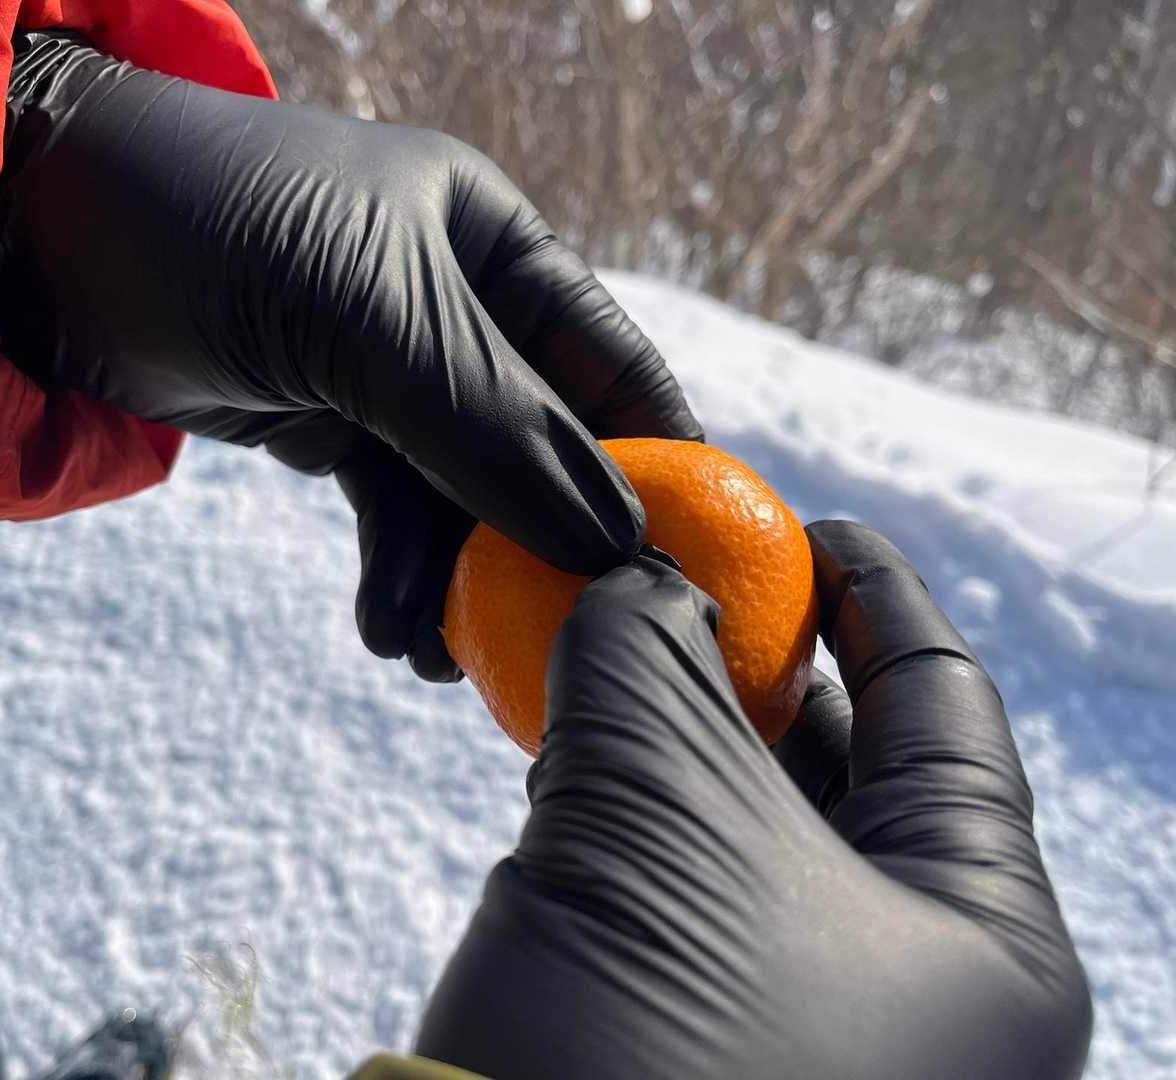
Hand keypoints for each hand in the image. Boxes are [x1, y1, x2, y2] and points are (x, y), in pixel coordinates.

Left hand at [0, 32, 699, 678]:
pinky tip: (387, 630)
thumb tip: (616, 539)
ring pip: (462, 497)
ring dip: (457, 582)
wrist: (32, 238)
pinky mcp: (326, 419)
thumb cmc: (211, 231)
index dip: (659, 466)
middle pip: (541, 447)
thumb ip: (494, 429)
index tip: (688, 572)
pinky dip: (396, 572)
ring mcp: (389, 369)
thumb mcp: (369, 323)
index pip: (611, 366)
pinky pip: (391, 510)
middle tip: (551, 652)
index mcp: (493, 245)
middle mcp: (455, 305)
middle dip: (541, 550)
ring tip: (433, 660)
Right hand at [416, 521, 1090, 1079]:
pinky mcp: (710, 1041)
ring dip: (679, 724)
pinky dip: (637, 800)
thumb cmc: (641, 1038)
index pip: (945, 711)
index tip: (796, 521)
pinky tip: (577, 742)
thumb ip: (651, 655)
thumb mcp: (655, 808)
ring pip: (754, 822)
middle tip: (676, 574)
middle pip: (850, 763)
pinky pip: (689, 882)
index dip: (869, 594)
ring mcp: (816, 1026)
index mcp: (984, 944)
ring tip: (612, 643)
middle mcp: (923, 992)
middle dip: (757, 657)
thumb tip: (638, 577)